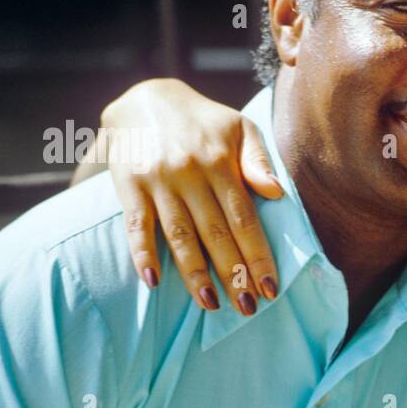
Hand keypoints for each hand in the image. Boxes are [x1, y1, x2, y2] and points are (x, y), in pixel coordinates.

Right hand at [100, 77, 283, 311]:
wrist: (144, 98)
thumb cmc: (204, 122)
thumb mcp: (239, 129)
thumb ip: (259, 161)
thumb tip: (277, 193)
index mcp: (220, 162)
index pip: (244, 219)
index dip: (258, 256)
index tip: (271, 288)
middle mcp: (189, 173)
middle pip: (215, 233)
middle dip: (233, 274)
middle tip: (248, 309)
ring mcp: (157, 180)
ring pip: (179, 235)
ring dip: (195, 274)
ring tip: (211, 305)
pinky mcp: (129, 185)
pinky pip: (136, 225)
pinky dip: (142, 254)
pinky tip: (153, 282)